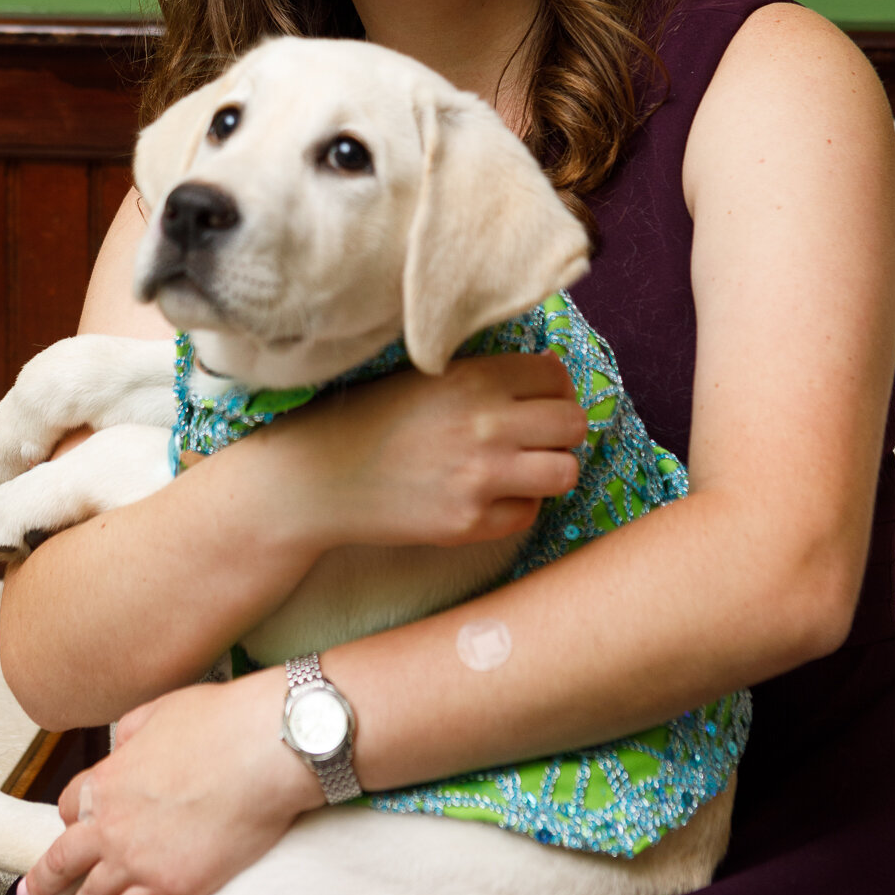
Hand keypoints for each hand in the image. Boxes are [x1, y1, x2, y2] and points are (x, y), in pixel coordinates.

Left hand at [18, 670, 319, 894]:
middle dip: (42, 881)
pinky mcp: (171, 889)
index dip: (71, 817)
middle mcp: (111, 827)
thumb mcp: (158, 710)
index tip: (72, 827)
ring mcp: (138, 863)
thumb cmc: (219, 721)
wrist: (263, 750)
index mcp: (106, 781)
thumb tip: (122, 746)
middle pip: (62, 861)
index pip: (69, 807)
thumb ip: (129, 733)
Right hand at [270, 352, 585, 550]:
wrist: (322, 477)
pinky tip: (487, 494)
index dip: (553, 388)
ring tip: (521, 467)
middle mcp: (485, 425)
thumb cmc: (372, 418)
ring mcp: (480, 477)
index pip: (555, 377)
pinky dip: (516, 504)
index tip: (537, 399)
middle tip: (537, 435)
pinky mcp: (470, 522)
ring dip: (550, 469)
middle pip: (573, 423)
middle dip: (561, 429)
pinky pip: (528, 513)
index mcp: (473, 377)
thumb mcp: (428, 377)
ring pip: (565, 472)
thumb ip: (488, 373)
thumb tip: (552, 371)